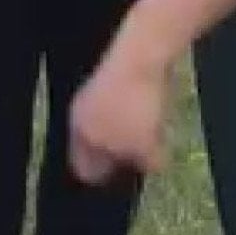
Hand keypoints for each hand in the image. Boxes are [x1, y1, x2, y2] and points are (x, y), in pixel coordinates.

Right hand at [70, 48, 168, 185]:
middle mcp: (81, 113)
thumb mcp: (146, 146)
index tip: (124, 179)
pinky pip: (122, 104)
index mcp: (81, 133)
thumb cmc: (137, 107)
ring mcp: (95, 91)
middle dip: (117, 154)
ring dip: (128, 131)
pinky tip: (154, 110)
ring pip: (110, 123)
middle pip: (96, 145)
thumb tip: (152, 166)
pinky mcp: (114, 74)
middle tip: (141, 158)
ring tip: (153, 133)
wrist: (143, 54)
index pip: (83, 168)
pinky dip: (134, 111)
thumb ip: (148, 163)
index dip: (104, 179)